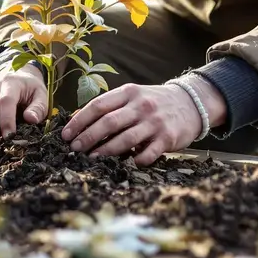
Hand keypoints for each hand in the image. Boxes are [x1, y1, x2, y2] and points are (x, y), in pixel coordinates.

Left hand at [61, 82, 219, 165]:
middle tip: (75, 149)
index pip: (98, 106)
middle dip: (88, 137)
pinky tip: (125, 164)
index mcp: (128, 93)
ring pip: (125, 139)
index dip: (79, 121)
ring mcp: (155, 122)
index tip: (66, 134)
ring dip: (106, 151)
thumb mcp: (131, 96)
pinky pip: (147, 154)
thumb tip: (76, 118)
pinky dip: (134, 160)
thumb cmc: (153, 102)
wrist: (191, 103)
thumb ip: (108, 105)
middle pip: (108, 123)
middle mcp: (141, 106)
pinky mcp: (168, 138)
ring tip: (92, 158)